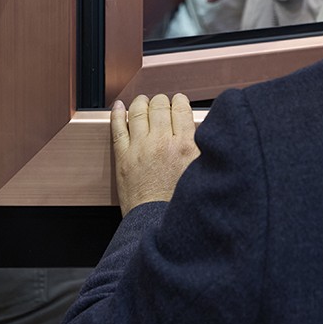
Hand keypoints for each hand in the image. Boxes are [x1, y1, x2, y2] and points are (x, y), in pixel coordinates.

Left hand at [110, 93, 198, 216]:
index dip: (179, 101)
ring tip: (143, 102)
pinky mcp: (123, 156)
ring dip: (141, 102)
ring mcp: (139, 147)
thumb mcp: (201, 172)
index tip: (178, 101)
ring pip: (138, 111)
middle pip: (159, 106)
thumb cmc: (179, 203)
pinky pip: (117, 127)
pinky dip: (117, 113)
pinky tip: (119, 107)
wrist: (156, 222)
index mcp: (185, 145)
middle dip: (161, 101)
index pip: (181, 108)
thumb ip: (201, 149)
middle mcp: (161, 142)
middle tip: (162, 103)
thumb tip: (204, 132)